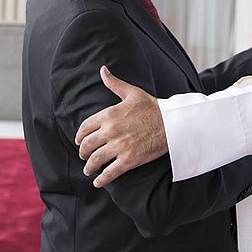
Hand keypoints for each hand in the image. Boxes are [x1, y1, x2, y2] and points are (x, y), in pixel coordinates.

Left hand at [75, 66, 167, 187]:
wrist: (171, 123)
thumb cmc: (152, 107)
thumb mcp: (132, 93)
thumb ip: (114, 83)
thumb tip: (103, 70)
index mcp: (109, 114)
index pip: (85, 128)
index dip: (80, 137)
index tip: (80, 142)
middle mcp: (110, 131)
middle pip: (87, 146)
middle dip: (83, 153)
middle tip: (84, 156)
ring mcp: (119, 146)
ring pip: (95, 161)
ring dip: (89, 167)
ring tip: (89, 170)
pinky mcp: (128, 160)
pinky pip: (109, 173)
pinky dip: (101, 179)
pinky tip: (98, 181)